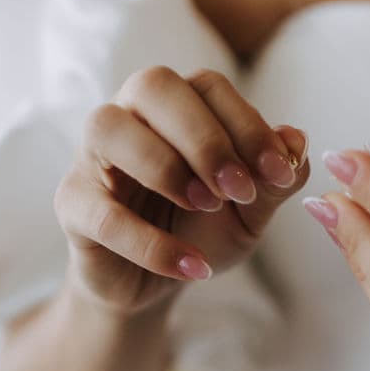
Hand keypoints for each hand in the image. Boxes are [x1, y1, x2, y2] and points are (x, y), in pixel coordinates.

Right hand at [53, 65, 310, 316]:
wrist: (154, 285)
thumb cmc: (200, 231)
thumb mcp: (250, 211)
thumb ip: (275, 180)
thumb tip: (297, 138)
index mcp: (176, 105)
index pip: (208, 86)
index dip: (248, 125)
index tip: (280, 174)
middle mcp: (129, 115)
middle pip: (154, 85)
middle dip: (205, 137)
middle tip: (239, 189)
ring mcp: (92, 157)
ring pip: (109, 127)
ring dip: (165, 167)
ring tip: (207, 208)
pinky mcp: (73, 205)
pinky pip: (102, 212)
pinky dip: (151, 243)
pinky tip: (192, 266)